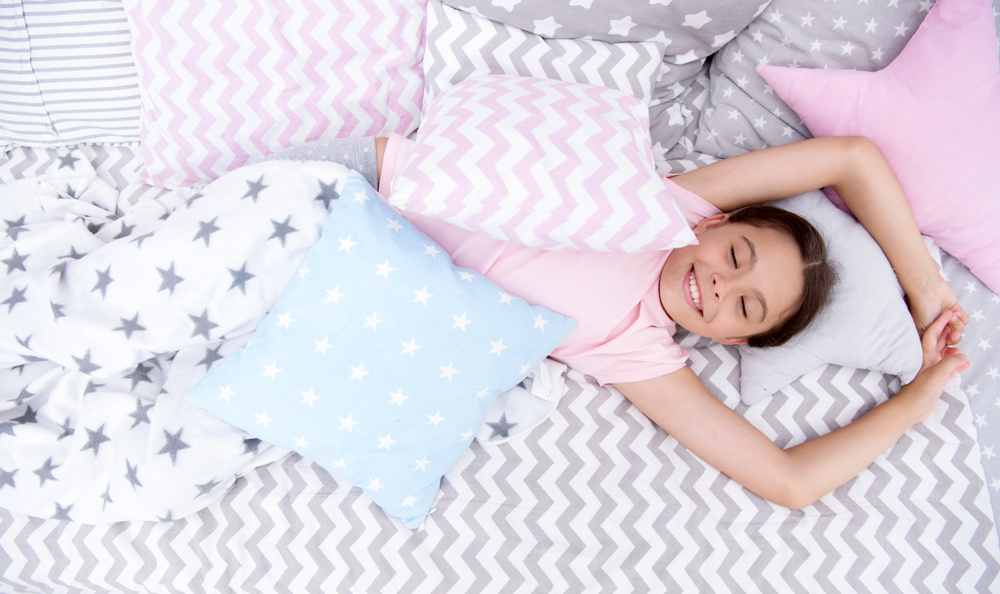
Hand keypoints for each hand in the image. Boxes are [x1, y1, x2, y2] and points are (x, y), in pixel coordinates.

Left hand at [897, 311, 970, 425]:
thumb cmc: (921, 391)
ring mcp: (933, 369)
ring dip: (954, 348)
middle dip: (949, 332)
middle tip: (960, 326)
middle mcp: (928, 360)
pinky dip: (957, 363)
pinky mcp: (937, 379)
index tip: (949, 311)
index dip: (941, 322)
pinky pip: (950, 367)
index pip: (933, 333)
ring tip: (961, 345)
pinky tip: (965, 362)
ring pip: (946, 354)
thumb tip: (962, 355)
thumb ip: (951, 363)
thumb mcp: (938, 374)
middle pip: (940, 341)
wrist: (912, 408)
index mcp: (925, 355)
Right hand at [908, 274, 968, 345]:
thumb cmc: (921, 309)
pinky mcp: (957, 312)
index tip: (949, 350)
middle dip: (953, 338)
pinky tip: (955, 312)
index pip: (942, 346)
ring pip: (960, 331)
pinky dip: (962, 318)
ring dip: (956, 324)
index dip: (947, 349)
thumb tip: (934, 353)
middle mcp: (940, 328)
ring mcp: (949, 320)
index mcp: (930, 334)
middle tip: (952, 333)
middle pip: (952, 340)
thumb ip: (929, 341)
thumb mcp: (921, 329)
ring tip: (951, 315)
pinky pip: (965, 321)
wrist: (929, 291)